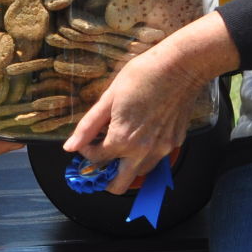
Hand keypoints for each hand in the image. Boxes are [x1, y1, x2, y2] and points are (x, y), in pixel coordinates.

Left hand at [63, 16, 232, 193]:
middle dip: (106, 177)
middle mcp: (144, 151)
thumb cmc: (142, 75)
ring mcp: (163, 149)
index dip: (87, 151)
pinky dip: (147, 152)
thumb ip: (88, 126)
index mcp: (123, 140)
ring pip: (140, 172)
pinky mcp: (176, 142)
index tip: (88, 141)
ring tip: (123, 142)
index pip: (97, 160)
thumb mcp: (109, 97)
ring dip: (128, 165)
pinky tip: (144, 130)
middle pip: (120, 185)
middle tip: (102, 159)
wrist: (181, 66)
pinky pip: (157, 156)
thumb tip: (70, 147)